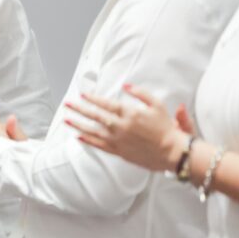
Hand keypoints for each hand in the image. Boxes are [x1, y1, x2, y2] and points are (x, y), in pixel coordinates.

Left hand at [64, 84, 184, 171]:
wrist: (172, 152)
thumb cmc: (166, 128)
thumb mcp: (157, 105)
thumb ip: (140, 93)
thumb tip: (126, 86)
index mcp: (130, 113)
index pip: (106, 104)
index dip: (92, 98)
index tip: (82, 94)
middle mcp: (121, 126)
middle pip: (95, 116)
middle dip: (79, 109)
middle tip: (68, 104)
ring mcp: (118, 140)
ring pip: (93, 131)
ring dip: (78, 124)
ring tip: (66, 119)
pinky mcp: (119, 152)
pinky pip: (99, 145)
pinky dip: (88, 140)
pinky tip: (78, 136)